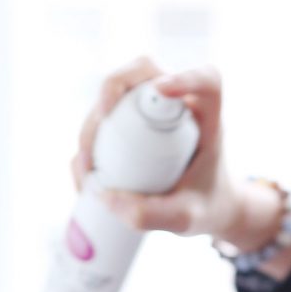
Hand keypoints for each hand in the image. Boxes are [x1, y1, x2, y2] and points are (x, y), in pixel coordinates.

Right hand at [73, 57, 243, 240]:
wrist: (204, 210)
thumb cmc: (205, 207)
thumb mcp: (185, 218)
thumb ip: (151, 214)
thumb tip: (104, 196)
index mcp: (207, 116)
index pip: (206, 81)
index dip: (186, 77)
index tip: (161, 91)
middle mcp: (176, 104)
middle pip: (142, 73)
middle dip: (112, 89)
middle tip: (102, 119)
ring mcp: (149, 113)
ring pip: (113, 96)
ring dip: (91, 123)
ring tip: (87, 169)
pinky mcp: (129, 127)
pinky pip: (102, 122)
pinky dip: (87, 142)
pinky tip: (83, 174)